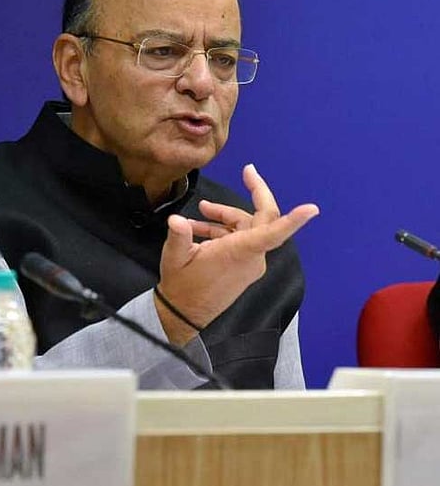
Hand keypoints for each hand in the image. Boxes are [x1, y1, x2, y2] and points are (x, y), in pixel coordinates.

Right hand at [156, 164, 318, 344]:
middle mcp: (250, 256)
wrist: (184, 313)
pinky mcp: (243, 266)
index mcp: (239, 252)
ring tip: (201, 210)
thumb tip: (176, 220)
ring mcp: (249, 262)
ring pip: (247, 227)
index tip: (311, 209)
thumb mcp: (175, 258)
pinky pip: (241, 239)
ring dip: (225, 216)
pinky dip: (222, 230)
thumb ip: (179, 236)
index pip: (273, 233)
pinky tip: (198, 228)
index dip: (293, 220)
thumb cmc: (182, 287)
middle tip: (247, 172)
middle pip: (263, 218)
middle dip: (254, 193)